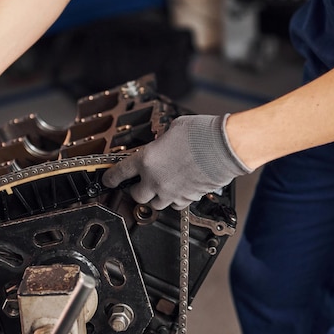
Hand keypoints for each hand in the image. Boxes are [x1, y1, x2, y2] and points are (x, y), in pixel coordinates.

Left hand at [102, 114, 251, 209]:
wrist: (225, 146)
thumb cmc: (201, 133)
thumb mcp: (172, 129)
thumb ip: (160, 141)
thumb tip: (161, 145)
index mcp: (146, 159)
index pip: (120, 173)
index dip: (111, 178)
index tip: (108, 181)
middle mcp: (156, 180)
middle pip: (137, 195)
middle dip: (137, 190)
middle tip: (140, 183)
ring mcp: (172, 192)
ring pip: (156, 204)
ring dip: (156, 197)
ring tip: (161, 187)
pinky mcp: (188, 198)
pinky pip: (176, 204)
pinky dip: (175, 200)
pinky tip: (179, 189)